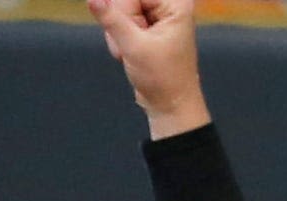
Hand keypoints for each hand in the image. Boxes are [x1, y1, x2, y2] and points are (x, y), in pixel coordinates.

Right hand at [87, 0, 209, 135]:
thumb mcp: (134, 47)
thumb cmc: (163, 79)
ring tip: (131, 52)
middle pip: (124, 0)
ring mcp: (156, 15)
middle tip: (132, 45)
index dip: (125, 11)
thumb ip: (111, 19)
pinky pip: (119, 20)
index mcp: (175, 4)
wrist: (170, 104)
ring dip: (117, 34)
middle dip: (121, 23)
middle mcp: (168, 4)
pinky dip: (118, 38)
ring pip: (118, 9)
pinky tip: (128, 53)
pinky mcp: (145, 24)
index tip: (131, 31)